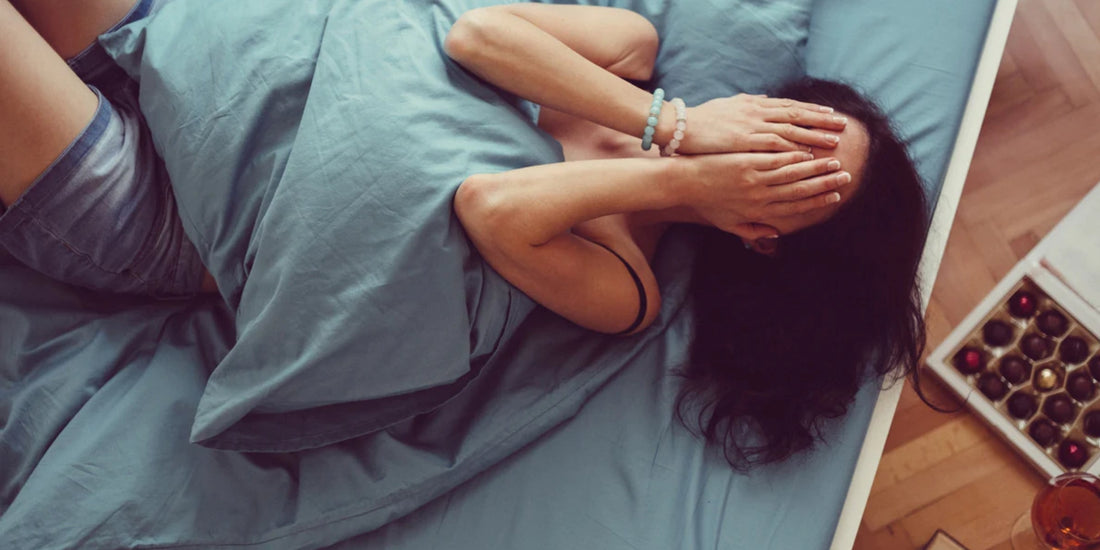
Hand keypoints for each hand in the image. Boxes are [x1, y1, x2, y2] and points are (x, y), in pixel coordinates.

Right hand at [673, 94, 847, 154]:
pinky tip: (807, 155)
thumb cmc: (702, 119)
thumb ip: (748, 103)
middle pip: (796, 115)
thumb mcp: (728, 104)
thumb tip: (763, 99)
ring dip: (812, 137)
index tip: (830, 113)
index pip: (790, 105)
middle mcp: (757, 112)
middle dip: (821, 121)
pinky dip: (791, 149)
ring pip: (790, 130)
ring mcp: (751, 126)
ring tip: (833, 143)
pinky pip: (773, 145)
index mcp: (754, 103)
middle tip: (843, 125)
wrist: (680, 126)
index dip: (812, 110)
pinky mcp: (744, 142)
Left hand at [678, 151, 849, 237]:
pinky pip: (775, 159)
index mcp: (758, 210)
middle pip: (799, 190)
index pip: (794, 206)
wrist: (684, 184)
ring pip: (792, 174)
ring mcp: (754, 177)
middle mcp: (760, 196)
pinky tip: (808, 152)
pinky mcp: (746, 161)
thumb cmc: (706, 203)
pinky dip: (793, 156)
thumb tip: (773, 234)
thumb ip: (752, 230)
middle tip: (845, 177)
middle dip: (824, 184)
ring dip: (815, 169)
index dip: (817, 201)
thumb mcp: (728, 224)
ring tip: (834, 161)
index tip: (835, 196)